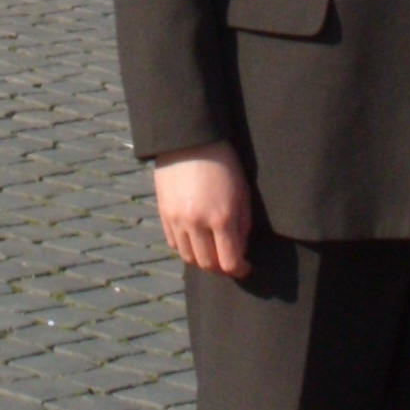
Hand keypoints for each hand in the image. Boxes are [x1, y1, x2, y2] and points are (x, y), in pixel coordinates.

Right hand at [152, 142, 252, 277]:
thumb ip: (243, 224)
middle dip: (221, 268)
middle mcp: (197, 223)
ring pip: (188, 257)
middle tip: (229, 262)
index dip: (240, 269)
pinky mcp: (164, 214)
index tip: (245, 267)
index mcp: (221, 218)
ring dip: (202, 260)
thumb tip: (240, 249)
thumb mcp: (242, 192)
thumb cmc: (223, 163)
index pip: (229, 262)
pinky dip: (186, 247)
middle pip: (208, 264)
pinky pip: (174, 243)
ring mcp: (177, 220)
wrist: (189, 140)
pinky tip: (195, 240)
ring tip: (212, 252)